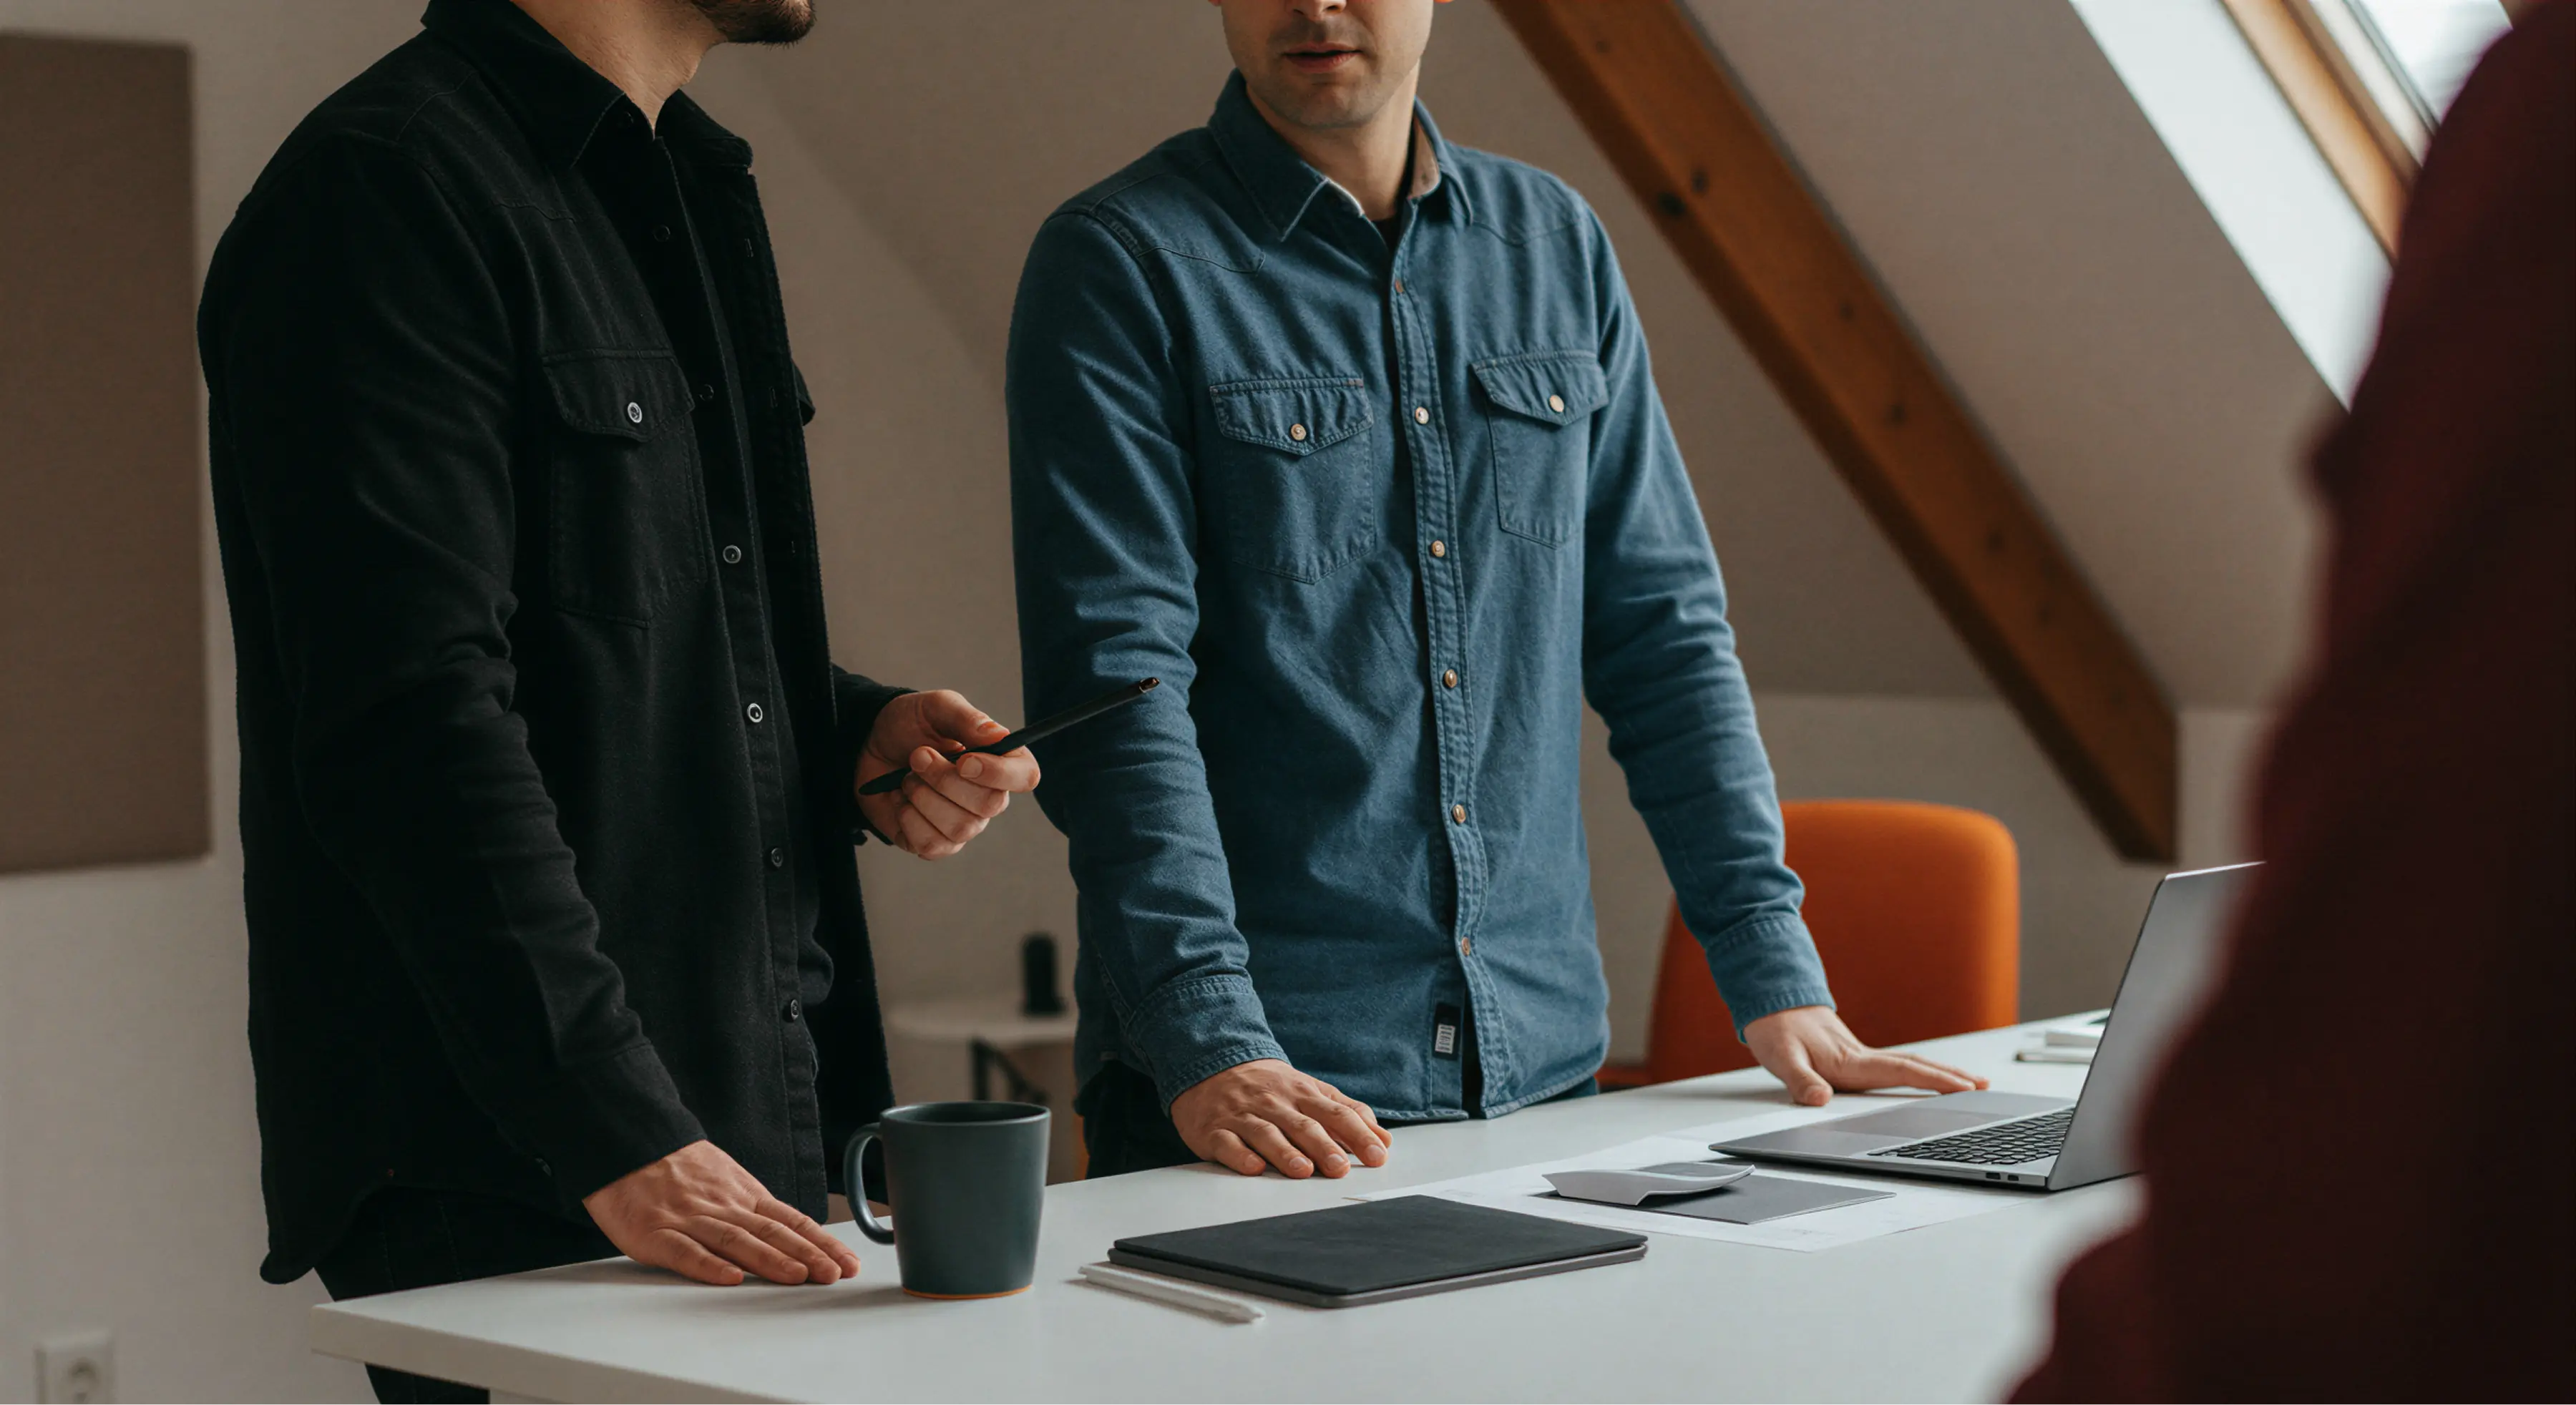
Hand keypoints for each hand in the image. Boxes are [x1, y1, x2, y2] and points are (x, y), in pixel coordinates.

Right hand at [582, 1139, 860, 1286]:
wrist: (628, 1143)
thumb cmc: (678, 1169)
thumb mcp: (727, 1180)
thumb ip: (755, 1208)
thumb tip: (797, 1234)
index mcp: (744, 1196)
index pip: (791, 1222)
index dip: (820, 1243)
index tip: (847, 1262)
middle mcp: (724, 1207)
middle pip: (772, 1233)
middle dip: (807, 1254)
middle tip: (835, 1274)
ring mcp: (690, 1219)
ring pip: (736, 1241)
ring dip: (770, 1260)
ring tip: (797, 1276)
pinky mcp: (656, 1233)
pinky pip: (685, 1251)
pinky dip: (709, 1265)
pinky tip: (730, 1277)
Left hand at [854, 690, 1040, 859]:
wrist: (870, 748)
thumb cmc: (909, 725)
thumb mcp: (935, 708)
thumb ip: (966, 718)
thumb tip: (997, 734)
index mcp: (999, 760)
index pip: (1026, 776)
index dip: (1000, 773)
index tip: (964, 761)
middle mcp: (988, 796)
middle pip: (990, 805)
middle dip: (945, 779)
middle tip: (918, 756)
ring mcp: (964, 824)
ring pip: (960, 827)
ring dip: (923, 797)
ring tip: (908, 777)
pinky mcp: (937, 844)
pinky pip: (931, 845)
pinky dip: (909, 819)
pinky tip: (902, 800)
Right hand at [1170, 1058, 1392, 1178]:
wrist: (1212, 1066)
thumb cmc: (1270, 1087)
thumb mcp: (1310, 1091)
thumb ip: (1347, 1113)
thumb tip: (1383, 1139)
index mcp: (1302, 1094)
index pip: (1336, 1114)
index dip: (1358, 1135)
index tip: (1377, 1155)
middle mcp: (1275, 1104)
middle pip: (1303, 1126)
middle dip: (1323, 1146)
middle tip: (1340, 1168)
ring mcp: (1244, 1116)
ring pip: (1267, 1134)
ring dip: (1285, 1152)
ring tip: (1302, 1170)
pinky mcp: (1215, 1130)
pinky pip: (1228, 1143)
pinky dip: (1240, 1156)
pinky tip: (1254, 1167)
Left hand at [1743, 1006, 1989, 1106]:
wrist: (1770, 1001)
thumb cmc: (1776, 1028)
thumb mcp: (1780, 1056)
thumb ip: (1799, 1079)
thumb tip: (1819, 1099)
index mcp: (1852, 1061)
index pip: (1902, 1071)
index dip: (1934, 1081)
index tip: (1964, 1088)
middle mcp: (1862, 1057)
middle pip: (1916, 1067)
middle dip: (1951, 1077)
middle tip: (1985, 1086)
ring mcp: (1860, 1056)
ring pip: (1908, 1066)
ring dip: (1939, 1074)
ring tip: (1970, 1083)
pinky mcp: (1853, 1057)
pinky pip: (1894, 1066)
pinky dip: (1917, 1072)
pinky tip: (1925, 1079)